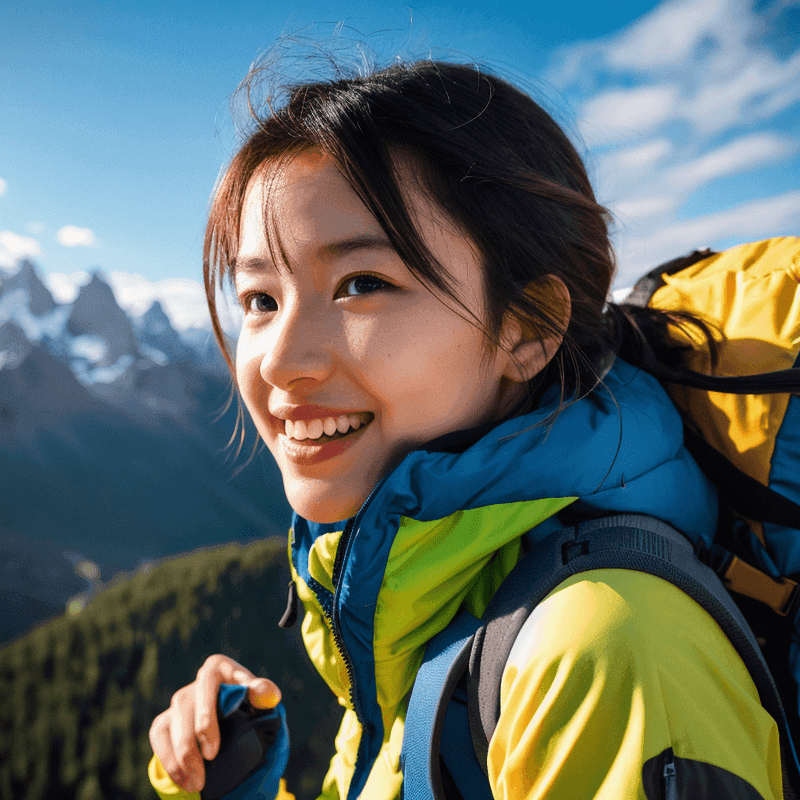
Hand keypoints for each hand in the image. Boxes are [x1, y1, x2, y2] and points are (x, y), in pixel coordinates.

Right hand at [149, 655, 281, 793]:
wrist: (234, 712)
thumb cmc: (248, 700)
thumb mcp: (257, 694)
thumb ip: (263, 693)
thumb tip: (270, 694)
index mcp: (218, 668)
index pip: (206, 682)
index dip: (205, 715)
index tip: (213, 750)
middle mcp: (196, 682)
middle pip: (185, 707)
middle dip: (192, 743)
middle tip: (206, 769)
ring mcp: (180, 700)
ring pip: (170, 725)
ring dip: (180, 757)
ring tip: (196, 784)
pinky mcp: (167, 718)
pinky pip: (159, 736)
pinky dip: (167, 759)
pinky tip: (181, 779)